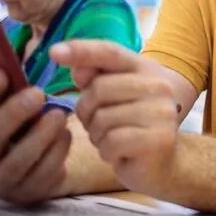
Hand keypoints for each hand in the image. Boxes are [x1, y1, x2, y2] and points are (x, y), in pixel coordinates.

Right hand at [0, 68, 71, 203]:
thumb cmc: (15, 132)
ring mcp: (1, 184)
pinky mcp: (28, 194)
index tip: (2, 73)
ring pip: (17, 161)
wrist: (33, 173)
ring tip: (59, 113)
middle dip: (13, 113)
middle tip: (37, 92)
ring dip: (40, 134)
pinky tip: (67, 134)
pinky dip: (57, 152)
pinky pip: (43, 174)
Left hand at [49, 40, 179, 195]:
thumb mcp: (111, 100)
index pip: (111, 52)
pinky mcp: (159, 139)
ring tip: (113, 141)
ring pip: (102, 118)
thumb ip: (95, 79)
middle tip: (99, 126)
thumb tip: (77, 68)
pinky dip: (108, 152)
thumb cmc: (130, 128)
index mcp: (147, 69)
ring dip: (97, 135)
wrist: (162, 165)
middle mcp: (159, 86)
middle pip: (99, 88)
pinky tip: (120, 154)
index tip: (53, 52)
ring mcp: (162, 112)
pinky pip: (112, 141)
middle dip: (87, 111)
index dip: (82, 50)